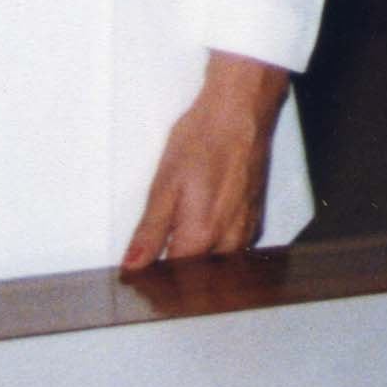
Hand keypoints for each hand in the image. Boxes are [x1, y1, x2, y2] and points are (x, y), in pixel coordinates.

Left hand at [121, 52, 291, 269]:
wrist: (241, 109)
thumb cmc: (204, 138)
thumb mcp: (164, 185)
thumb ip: (149, 232)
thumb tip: (133, 265)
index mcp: (201, 236)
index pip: (170, 277)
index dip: (151, 273)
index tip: (141, 264)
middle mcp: (229, 241)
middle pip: (195, 274)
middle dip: (175, 267)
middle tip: (158, 242)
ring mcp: (245, 231)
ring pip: (214, 263)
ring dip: (196, 256)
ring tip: (182, 225)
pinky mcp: (253, 219)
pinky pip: (231, 248)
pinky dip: (214, 243)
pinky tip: (203, 220)